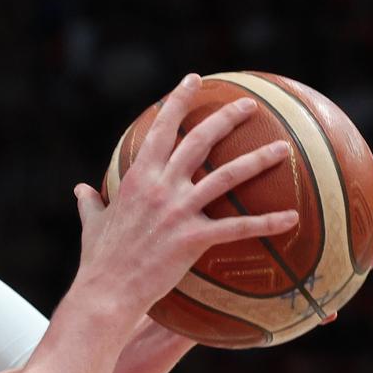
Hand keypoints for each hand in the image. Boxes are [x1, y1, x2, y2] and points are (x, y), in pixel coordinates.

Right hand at [73, 74, 299, 319]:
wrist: (106, 291)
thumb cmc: (99, 260)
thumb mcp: (92, 224)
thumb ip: (90, 203)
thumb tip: (80, 190)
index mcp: (138, 178)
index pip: (161, 129)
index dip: (178, 101)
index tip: (194, 81)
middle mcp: (161, 187)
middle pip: (199, 142)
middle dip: (225, 117)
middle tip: (249, 105)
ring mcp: (178, 211)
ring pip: (226, 176)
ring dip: (257, 160)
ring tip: (282, 149)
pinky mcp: (193, 239)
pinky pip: (238, 227)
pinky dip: (267, 222)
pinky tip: (292, 218)